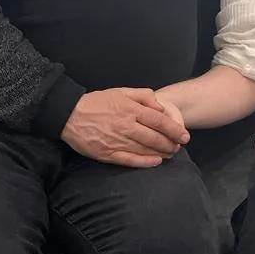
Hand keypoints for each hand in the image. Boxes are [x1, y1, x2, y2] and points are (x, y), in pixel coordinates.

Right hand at [61, 87, 189, 166]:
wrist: (70, 115)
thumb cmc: (97, 102)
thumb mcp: (121, 91)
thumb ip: (143, 96)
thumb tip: (160, 107)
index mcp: (130, 109)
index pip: (159, 121)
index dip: (174, 129)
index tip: (185, 135)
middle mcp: (126, 126)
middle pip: (155, 137)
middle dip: (171, 143)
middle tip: (179, 146)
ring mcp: (117, 141)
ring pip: (145, 149)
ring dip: (161, 153)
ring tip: (171, 154)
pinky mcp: (107, 154)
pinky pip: (130, 160)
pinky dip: (145, 162)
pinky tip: (156, 162)